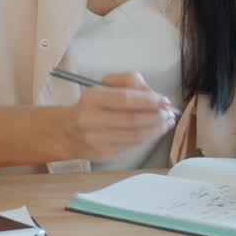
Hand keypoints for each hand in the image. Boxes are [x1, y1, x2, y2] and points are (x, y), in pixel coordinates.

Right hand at [62, 72, 177, 161]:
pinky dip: (147, 138)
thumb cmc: (91, 106)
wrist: (66, 132)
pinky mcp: (103, 153)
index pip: (125, 99)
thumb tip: (152, 93)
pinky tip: (154, 132)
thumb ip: (128, 82)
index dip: (148, 101)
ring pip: (134, 136)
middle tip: (169, 114)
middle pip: (132, 120)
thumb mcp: (104, 85)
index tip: (164, 101)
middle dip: (156, 117)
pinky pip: (131, 146)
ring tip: (166, 123)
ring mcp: (96, 139)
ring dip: (156, 130)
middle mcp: (91, 119)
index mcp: (92, 97)